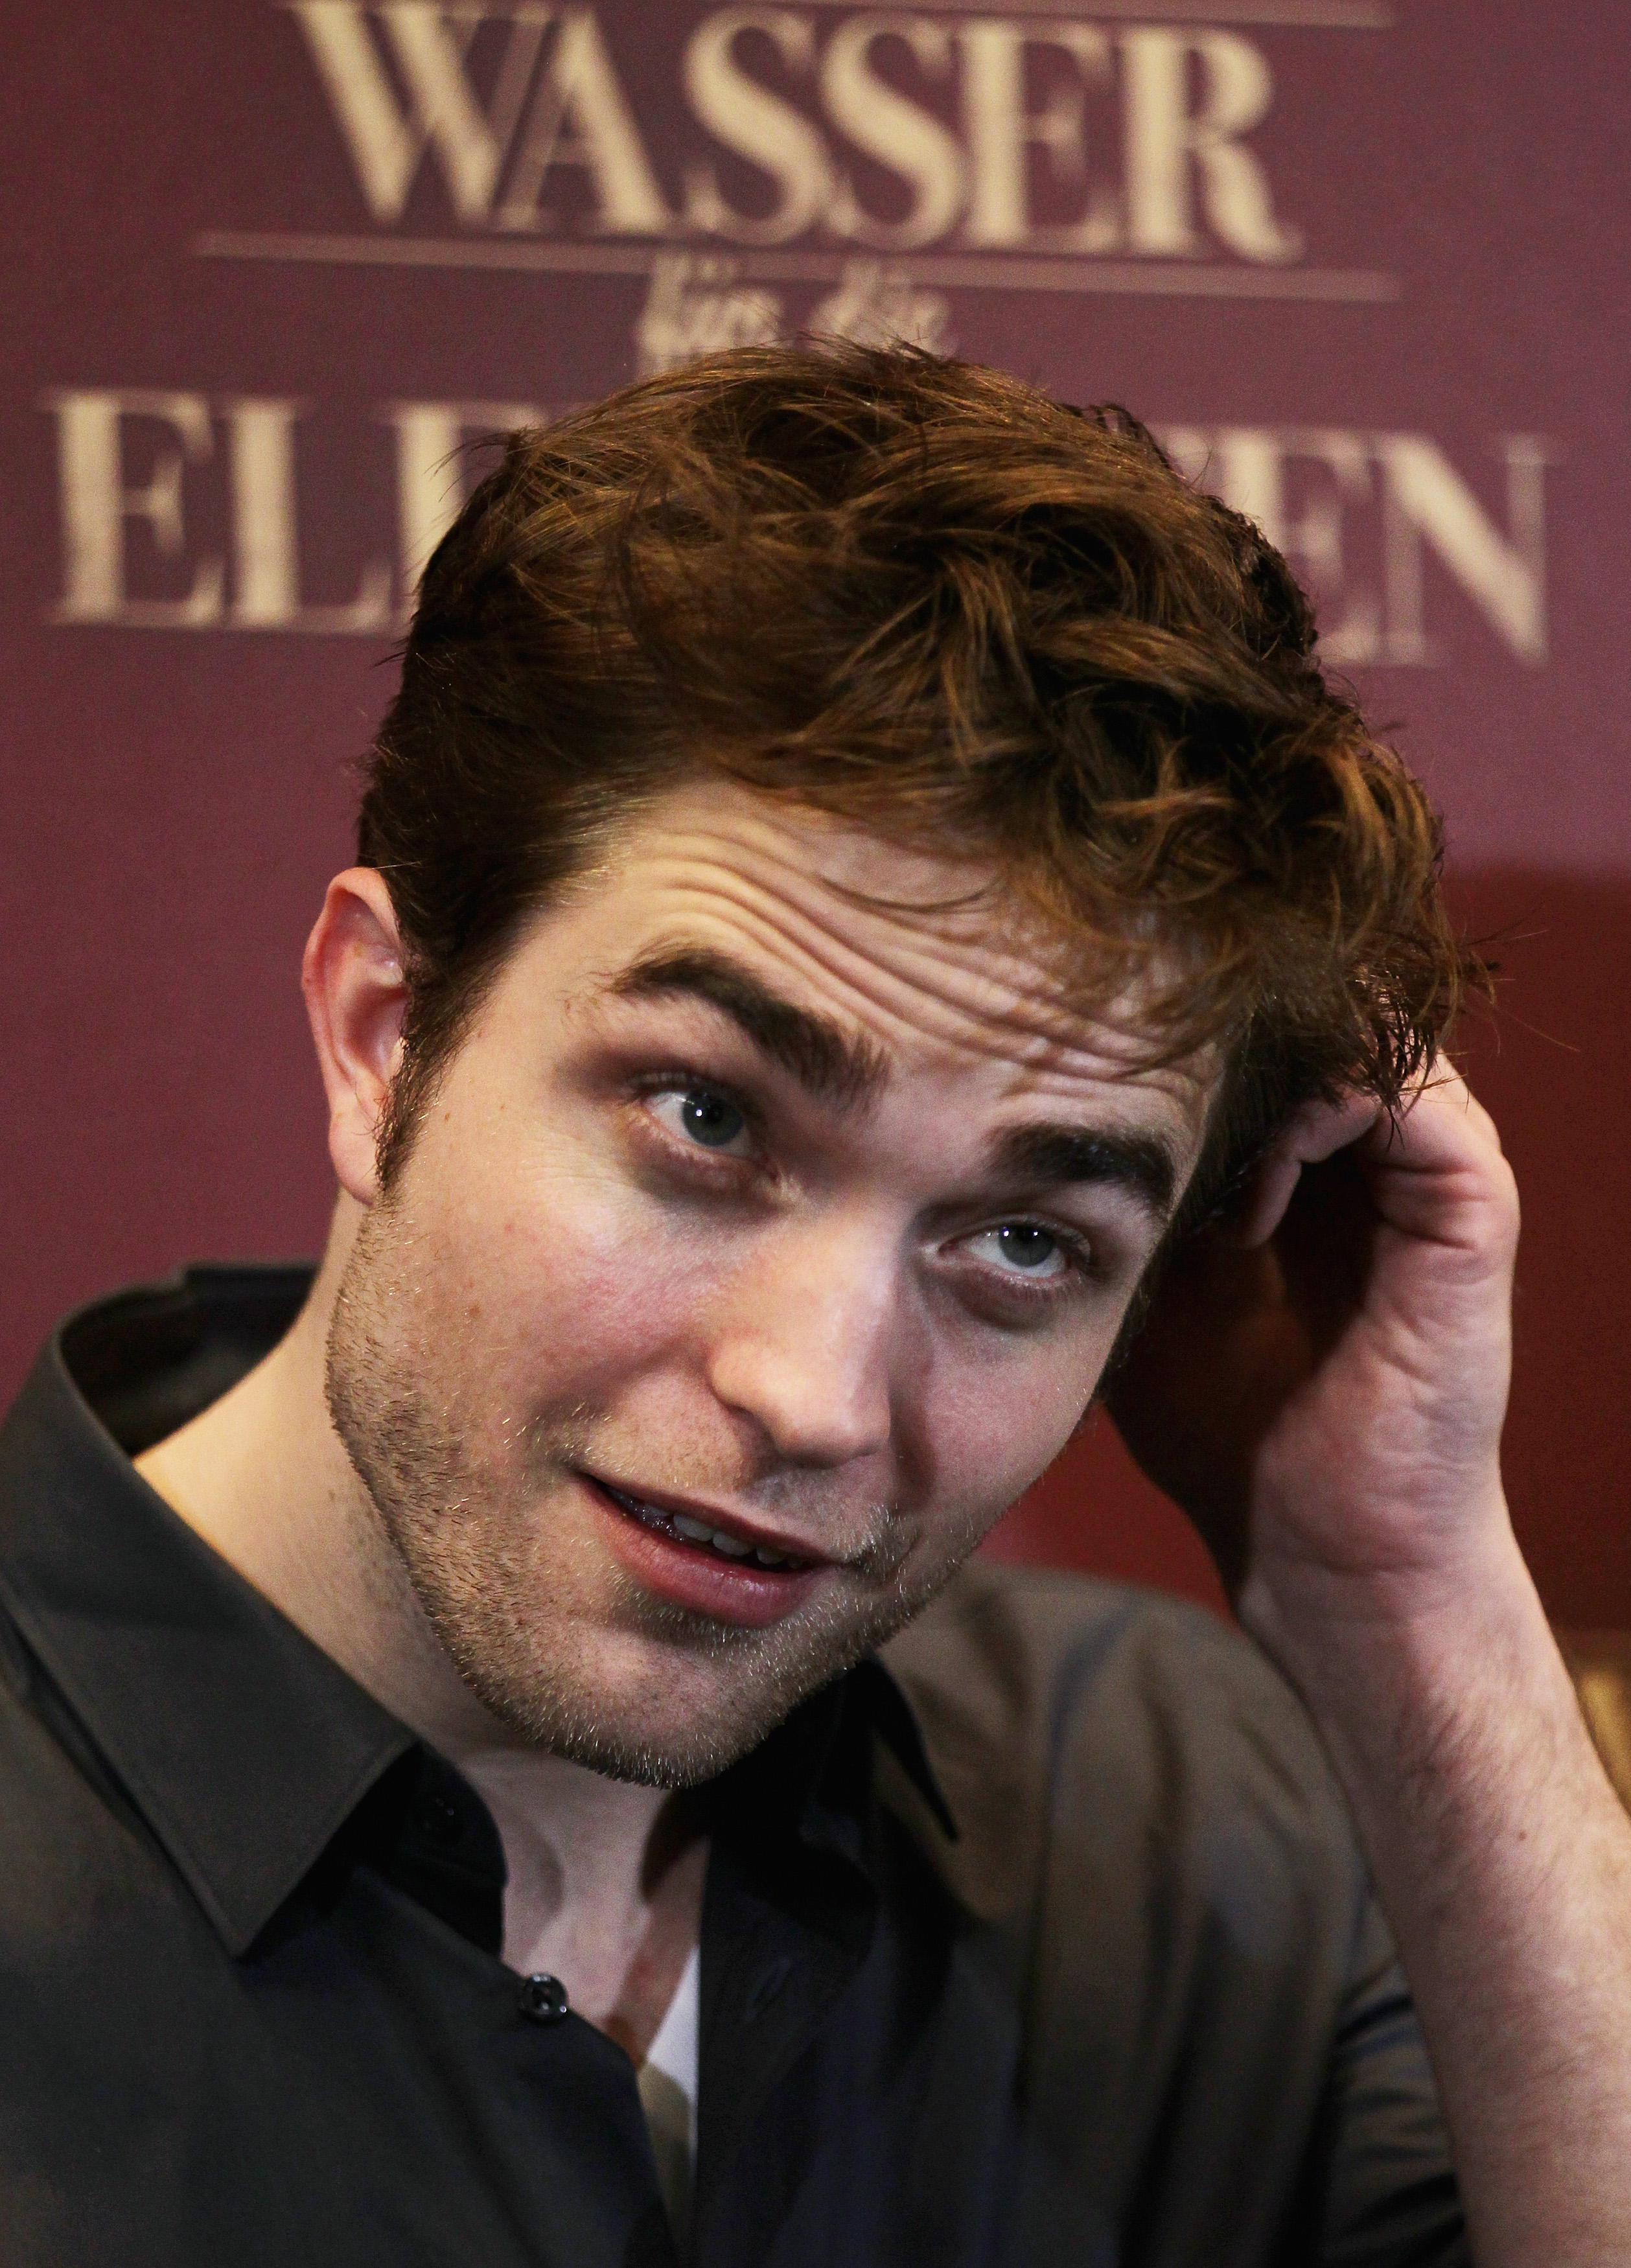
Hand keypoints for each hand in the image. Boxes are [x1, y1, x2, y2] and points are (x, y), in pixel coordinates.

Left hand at [1104, 1064, 1520, 1661]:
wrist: (1315, 1543)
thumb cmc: (1223, 1421)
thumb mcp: (1150, 1275)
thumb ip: (1133, 1185)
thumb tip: (1053, 1093)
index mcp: (1316, 1155)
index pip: (1269, 1025)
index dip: (1185, 1024)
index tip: (1097, 1061)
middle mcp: (1381, 1147)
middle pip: (1321, 1009)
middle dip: (1228, 1028)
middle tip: (1139, 1077)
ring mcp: (1435, 1171)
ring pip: (1369, 1033)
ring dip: (1275, 1072)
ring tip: (1198, 1154)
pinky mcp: (1473, 1209)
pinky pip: (1416, 1100)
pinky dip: (1327, 1117)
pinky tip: (1255, 1201)